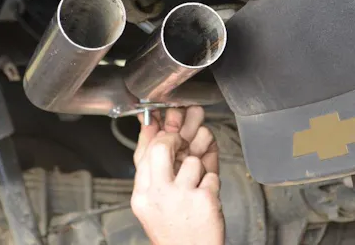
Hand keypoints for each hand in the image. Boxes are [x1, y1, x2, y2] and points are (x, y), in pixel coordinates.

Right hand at [131, 106, 223, 244]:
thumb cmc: (174, 229)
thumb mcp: (153, 202)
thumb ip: (152, 168)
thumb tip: (151, 129)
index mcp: (142, 195)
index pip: (143, 153)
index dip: (156, 134)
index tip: (164, 125)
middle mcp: (157, 195)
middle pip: (163, 146)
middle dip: (176, 140)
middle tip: (183, 145)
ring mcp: (181, 197)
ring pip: (193, 160)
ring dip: (198, 171)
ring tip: (195, 189)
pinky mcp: (203, 199)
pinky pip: (211, 174)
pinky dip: (212, 184)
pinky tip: (205, 198)